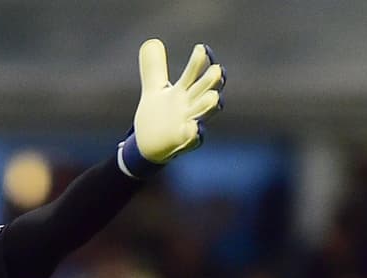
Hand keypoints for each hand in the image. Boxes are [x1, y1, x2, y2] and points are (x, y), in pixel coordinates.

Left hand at [117, 39, 224, 176]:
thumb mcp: (153, 90)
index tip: (201, 48)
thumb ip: (154, 69)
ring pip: (204, 113)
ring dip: (209, 106)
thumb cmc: (157, 117)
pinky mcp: (182, 141)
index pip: (194, 73)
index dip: (199, 61)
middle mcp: (190, 106)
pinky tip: (194, 128)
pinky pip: (192, 138)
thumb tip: (150, 43)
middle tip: (218, 70)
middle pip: (205, 90)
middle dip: (212, 82)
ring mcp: (188, 123)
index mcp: (184, 91)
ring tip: (214, 98)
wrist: (148, 145)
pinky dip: (194, 133)